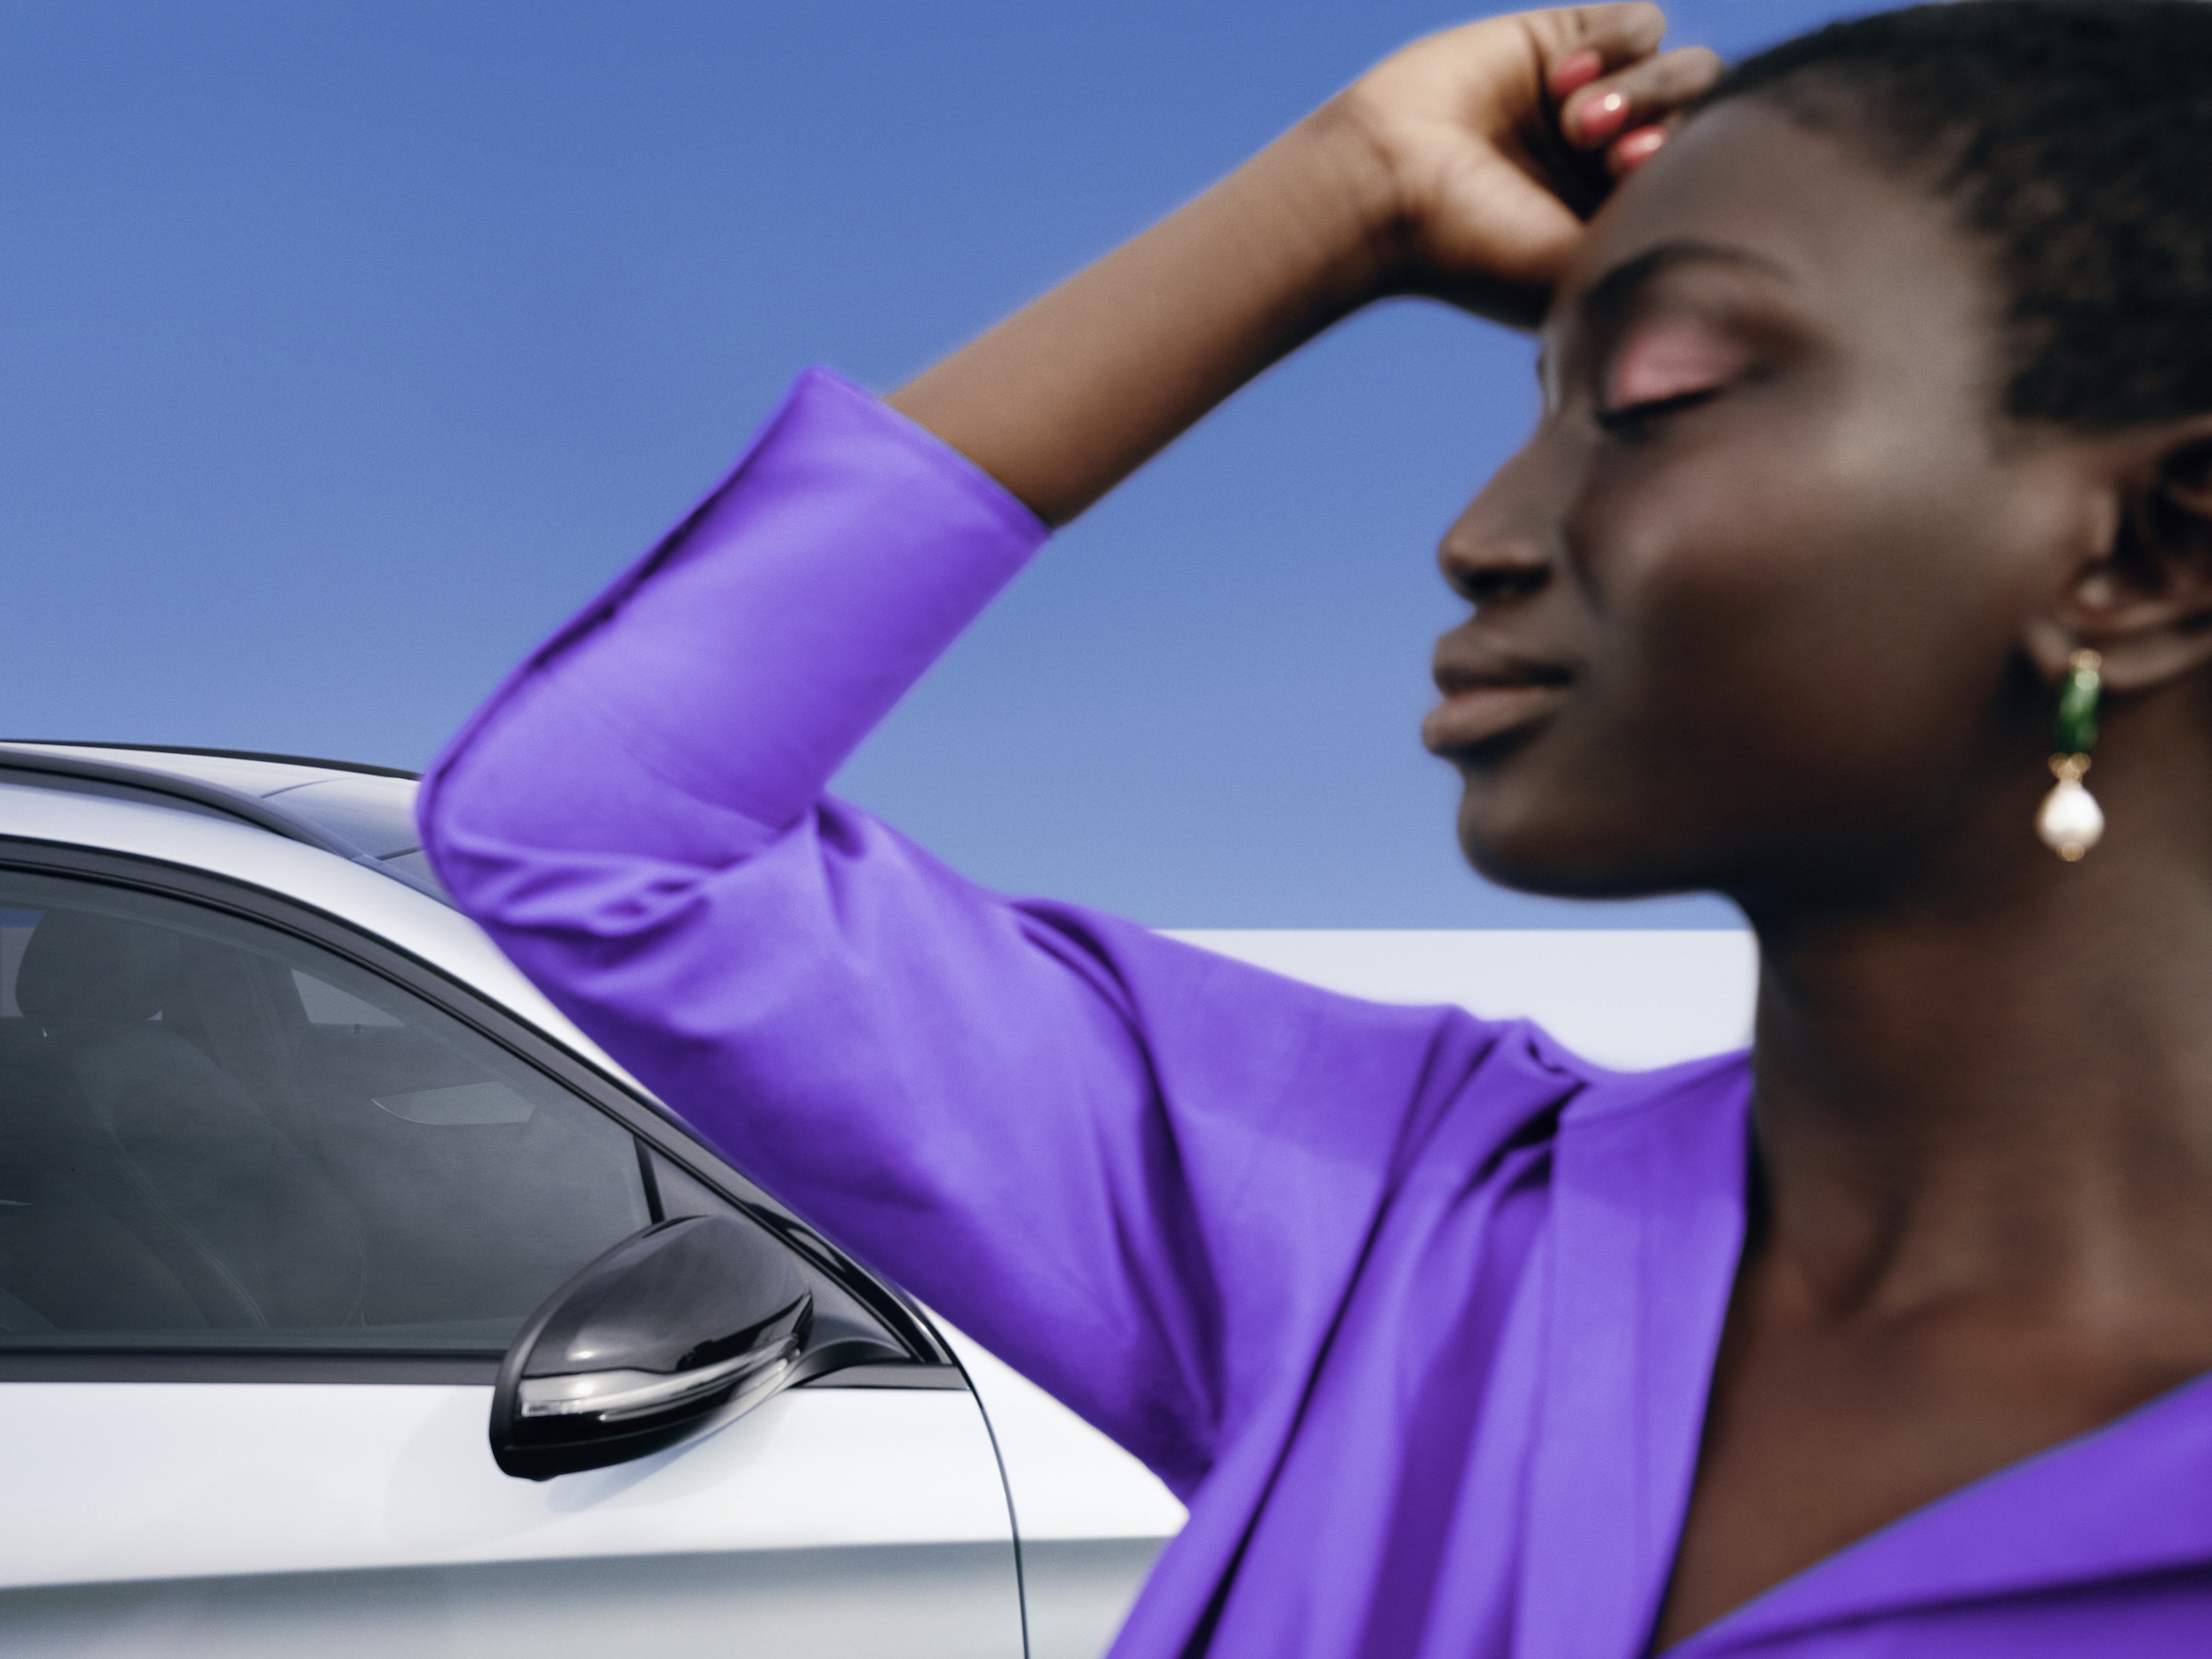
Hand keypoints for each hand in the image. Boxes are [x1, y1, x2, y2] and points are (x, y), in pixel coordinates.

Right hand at [1326, 3, 1721, 323]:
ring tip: (1575, 121)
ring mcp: (1592, 101)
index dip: (1693, 172)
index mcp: (1628, 224)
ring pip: (1682, 66)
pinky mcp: (1562, 42)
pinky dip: (1614, 46)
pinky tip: (1562, 81)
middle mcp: (1615, 164)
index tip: (1631, 186)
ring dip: (1638, 89)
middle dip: (1665, 126)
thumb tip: (1755, 241)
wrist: (1385, 190)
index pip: (1713, 181)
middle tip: (1607, 155)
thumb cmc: (1477, 252)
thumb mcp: (1585, 270)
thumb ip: (1663, 247)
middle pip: (1709, 119)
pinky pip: (1640, 21)